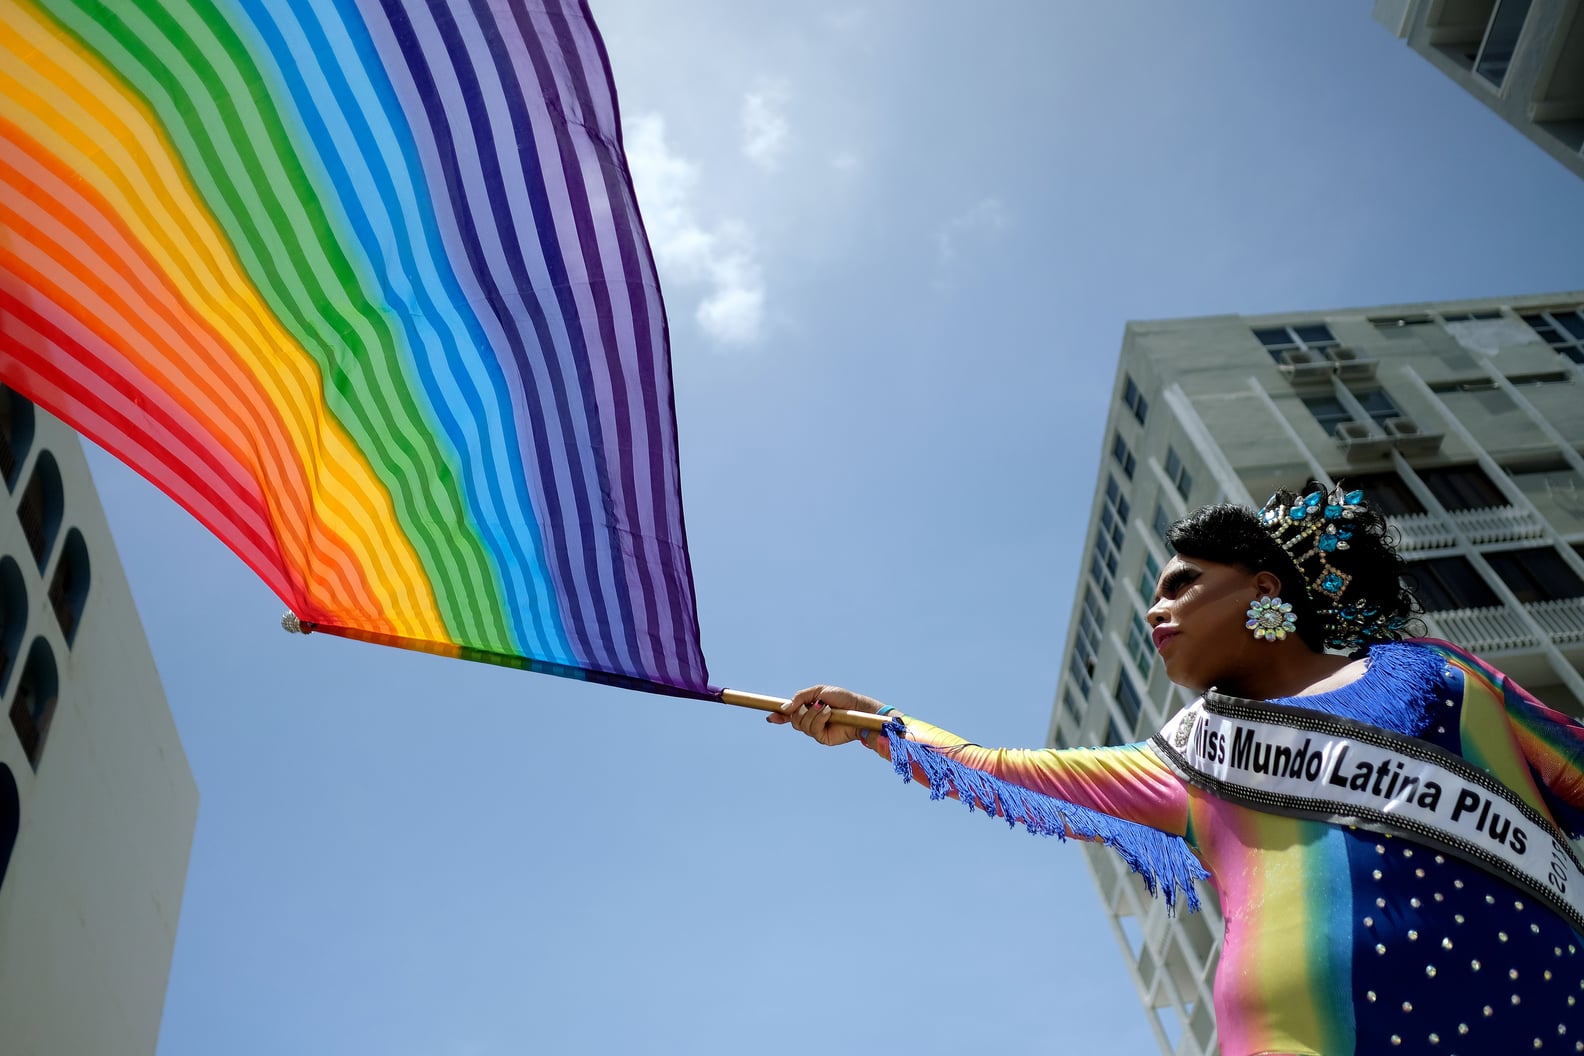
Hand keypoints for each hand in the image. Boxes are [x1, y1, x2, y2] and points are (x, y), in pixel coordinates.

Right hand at [767, 685, 886, 746]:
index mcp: (808, 708)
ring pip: (801, 725)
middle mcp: (810, 720)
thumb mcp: (818, 691)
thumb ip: (800, 697)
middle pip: (793, 720)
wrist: (857, 708)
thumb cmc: (841, 698)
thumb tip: (784, 708)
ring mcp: (815, 730)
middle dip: (801, 711)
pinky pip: (812, 729)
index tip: (770, 716)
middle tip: (815, 704)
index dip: (779, 716)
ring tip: (827, 708)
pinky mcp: (822, 738)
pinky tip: (829, 714)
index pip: (790, 714)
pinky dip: (819, 718)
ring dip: (813, 713)